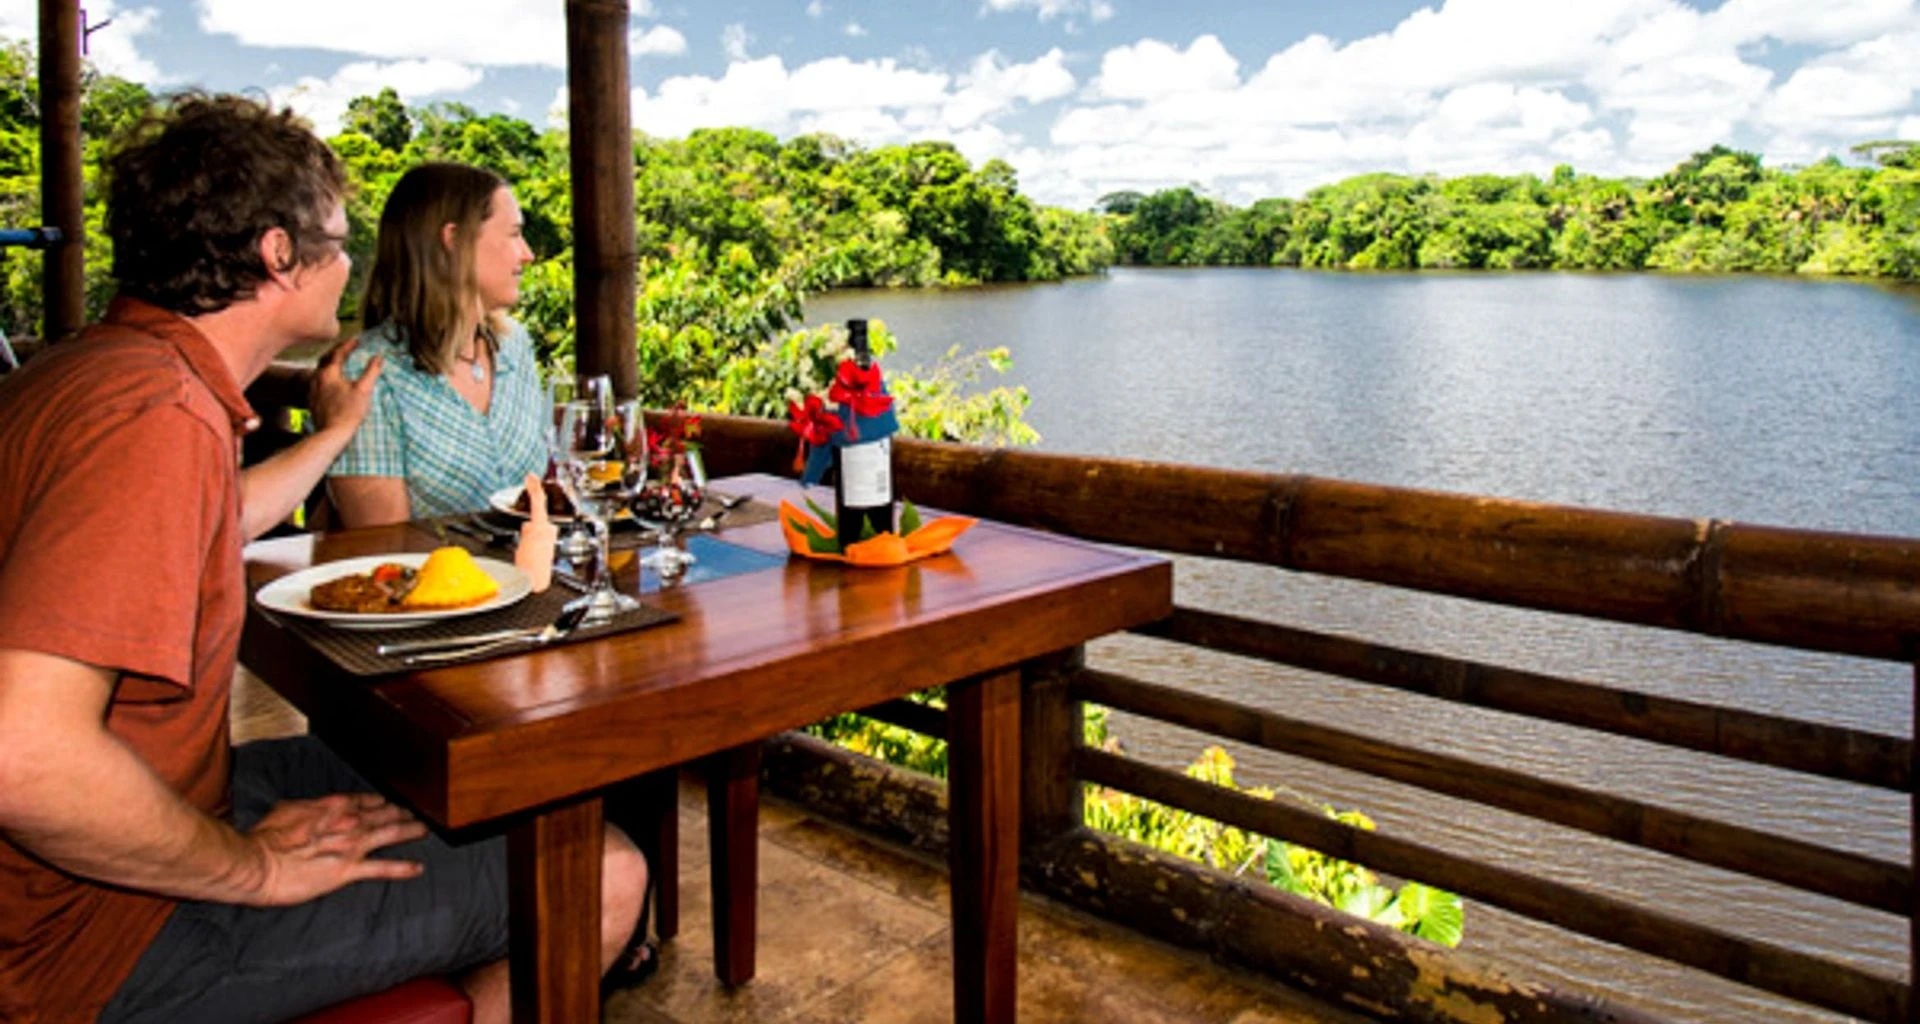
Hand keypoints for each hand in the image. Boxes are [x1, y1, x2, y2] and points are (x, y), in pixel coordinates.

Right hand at [241, 792, 426, 905]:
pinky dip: (403, 867)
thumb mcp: (286, 809)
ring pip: (390, 834)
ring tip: (424, 830)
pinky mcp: (347, 870)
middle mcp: (348, 822)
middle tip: (415, 814)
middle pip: (384, 813)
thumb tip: (313, 807)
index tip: (388, 802)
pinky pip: (382, 868)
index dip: (380, 801)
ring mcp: (351, 846)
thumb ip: (308, 806)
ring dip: (410, 831)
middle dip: (401, 812)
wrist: (257, 862)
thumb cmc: (265, 837)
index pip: (365, 799)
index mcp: (332, 806)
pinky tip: (418, 867)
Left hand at [309, 336, 381, 433]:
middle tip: (346, 348)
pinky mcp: (312, 399)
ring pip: (319, 369)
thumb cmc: (349, 412)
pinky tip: (331, 381)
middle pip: (325, 358)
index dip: (348, 345)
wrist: (331, 433)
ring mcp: (312, 389)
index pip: (338, 353)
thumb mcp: (364, 390)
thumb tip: (378, 357)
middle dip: (336, 351)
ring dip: (330, 363)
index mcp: (329, 373)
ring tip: (339, 362)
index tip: (357, 340)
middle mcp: (317, 378)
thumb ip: (371, 371)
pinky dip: (326, 375)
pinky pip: (317, 381)